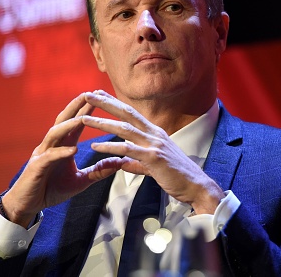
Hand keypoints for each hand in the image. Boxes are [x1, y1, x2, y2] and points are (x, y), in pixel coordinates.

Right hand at [2, 93, 125, 226]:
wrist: (29, 205)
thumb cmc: (52, 189)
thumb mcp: (81, 181)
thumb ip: (98, 171)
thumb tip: (119, 162)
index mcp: (62, 145)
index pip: (75, 123)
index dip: (86, 109)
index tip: (100, 96)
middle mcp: (51, 145)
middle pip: (63, 120)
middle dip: (75, 107)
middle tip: (89, 94)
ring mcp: (42, 154)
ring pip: (54, 134)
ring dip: (68, 126)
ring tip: (83, 119)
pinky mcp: (36, 167)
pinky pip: (49, 157)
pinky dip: (61, 152)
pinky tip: (72, 149)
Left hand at [82, 90, 224, 214]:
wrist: (196, 186)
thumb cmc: (176, 176)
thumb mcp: (152, 166)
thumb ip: (134, 162)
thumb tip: (119, 162)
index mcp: (154, 133)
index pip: (131, 113)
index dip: (114, 102)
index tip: (98, 94)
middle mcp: (154, 134)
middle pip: (126, 113)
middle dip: (106, 103)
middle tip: (87, 95)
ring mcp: (155, 144)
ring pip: (124, 128)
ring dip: (103, 123)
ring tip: (84, 119)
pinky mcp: (154, 158)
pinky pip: (128, 149)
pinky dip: (110, 146)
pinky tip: (95, 145)